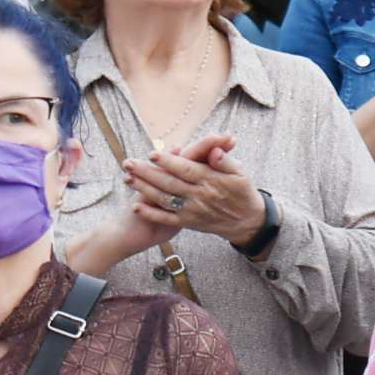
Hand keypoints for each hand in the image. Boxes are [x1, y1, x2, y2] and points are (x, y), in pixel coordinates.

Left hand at [124, 133, 264, 246]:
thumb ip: (225, 161)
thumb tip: (214, 151)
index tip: (152, 154)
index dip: (169, 162)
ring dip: (144, 189)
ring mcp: (192, 211)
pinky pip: (166, 219)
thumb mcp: (241, 172)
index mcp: (211, 180)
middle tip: (128, 163)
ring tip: (128, 178)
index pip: (187, 169)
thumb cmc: (242, 191)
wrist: (246, 221)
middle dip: (147, 173)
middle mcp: (199, 196)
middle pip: (169, 183)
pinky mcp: (188, 222)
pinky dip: (151, 213)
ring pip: (164, 199)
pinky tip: (136, 206)